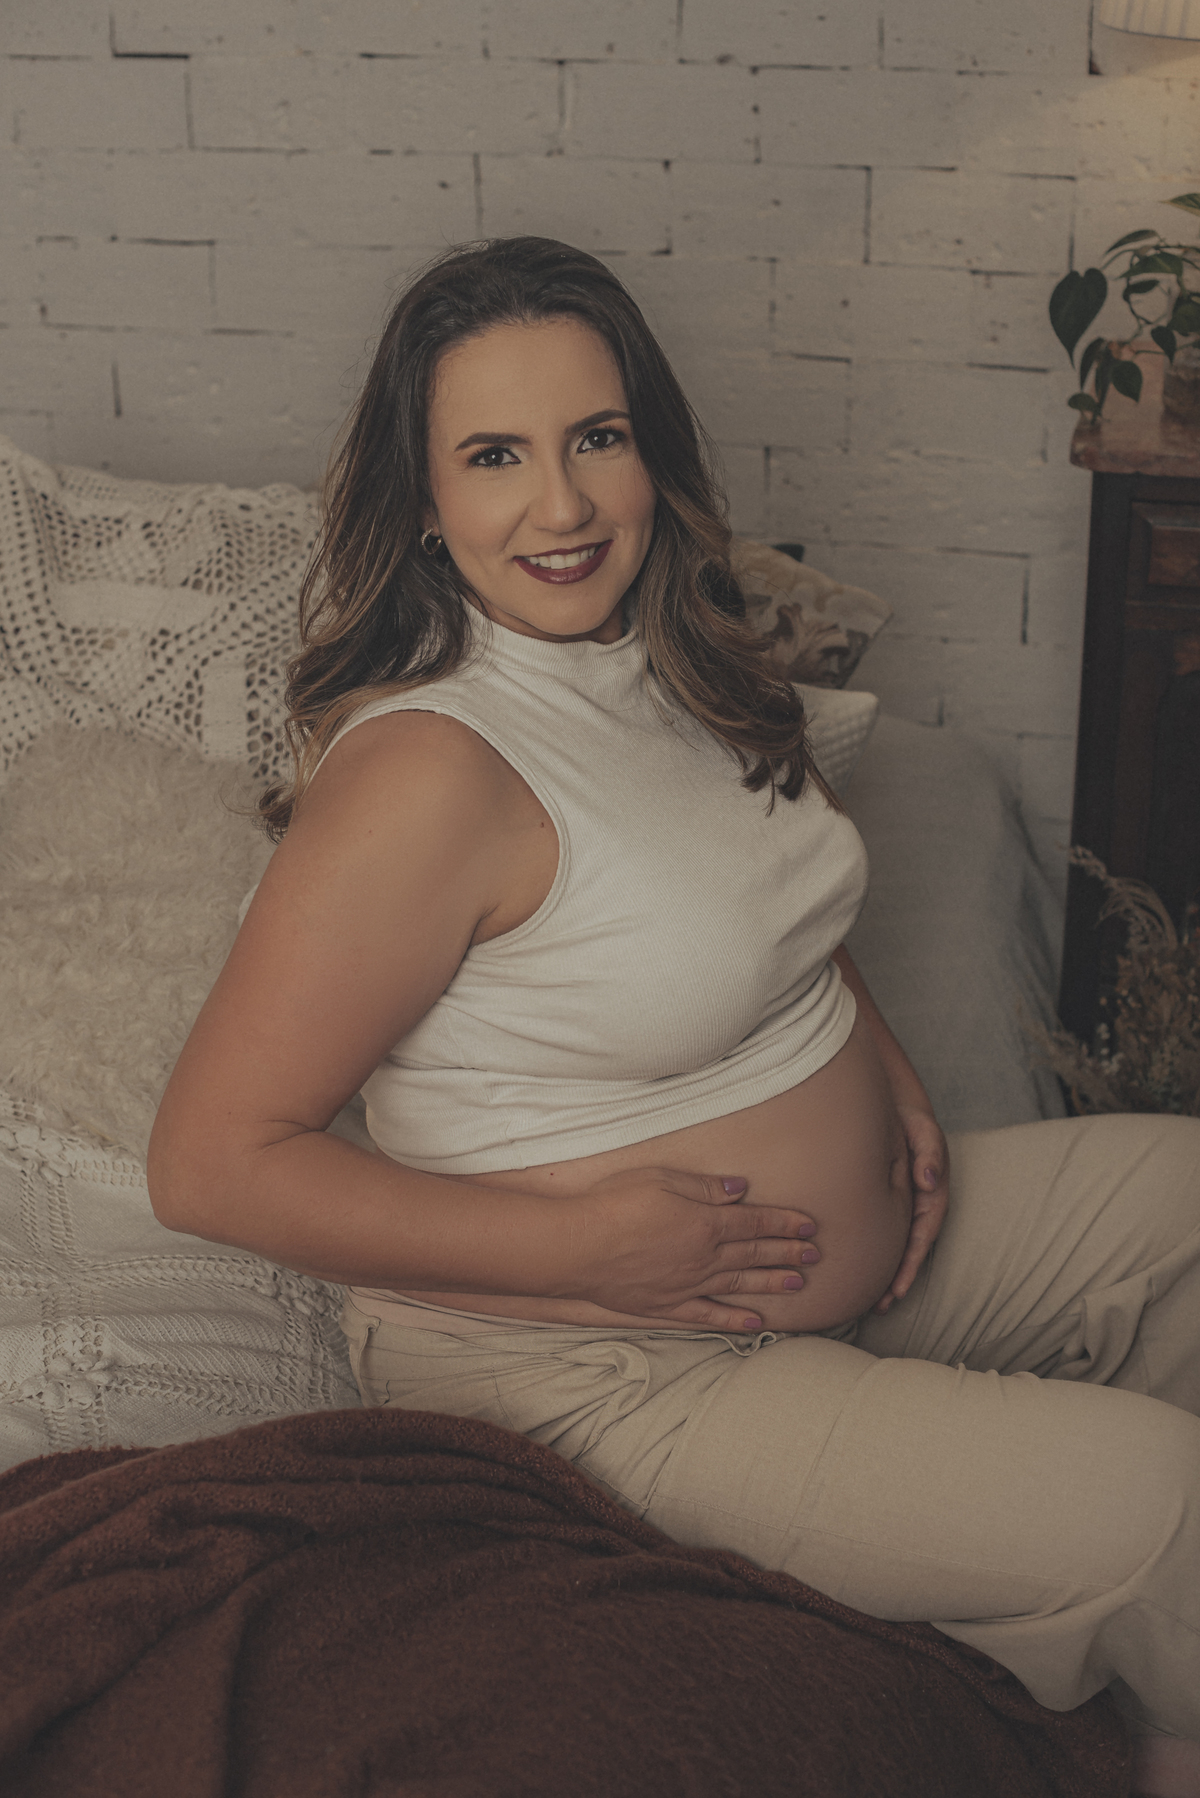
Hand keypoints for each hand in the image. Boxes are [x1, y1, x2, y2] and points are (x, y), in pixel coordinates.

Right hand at [568, 1167, 818, 1330]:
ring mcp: (687, 1285)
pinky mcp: (667, 1306)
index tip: (809, 1226)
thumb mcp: (662, 1179)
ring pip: (740, 1285)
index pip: (755, 1221)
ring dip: (771, 1283)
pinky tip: (755, 1323)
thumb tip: (741, 1191)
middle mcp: (704, 1257)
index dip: (785, 1223)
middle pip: (754, 1253)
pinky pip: (709, 1315)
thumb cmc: (614, 1205)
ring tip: (799, 1285)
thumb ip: (704, 1187)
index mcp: (706, 1222)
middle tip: (815, 1256)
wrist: (577, 1248)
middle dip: (788, 1253)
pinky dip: (734, 1319)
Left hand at [872, 1106, 948, 1315]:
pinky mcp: (884, 1199)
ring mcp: (902, 1204)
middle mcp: (918, 1205)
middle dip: (897, 1280)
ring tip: (870, 1302)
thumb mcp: (924, 1131)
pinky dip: (873, 1251)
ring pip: (893, 1244)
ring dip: (885, 1273)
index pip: (922, 1237)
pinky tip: (856, 1267)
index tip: (898, 1289)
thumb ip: (929, 1154)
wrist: (891, 1105)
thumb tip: (929, 1179)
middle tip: (880, 1306)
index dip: (910, 1264)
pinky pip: (880, 1230)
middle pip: (908, 1249)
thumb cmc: (910, 1119)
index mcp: (931, 1195)